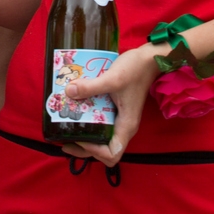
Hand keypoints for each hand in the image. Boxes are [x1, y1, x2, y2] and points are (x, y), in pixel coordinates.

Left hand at [62, 44, 162, 166]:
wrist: (148, 59)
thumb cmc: (135, 70)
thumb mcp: (112, 78)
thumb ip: (90, 87)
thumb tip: (68, 92)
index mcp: (126, 126)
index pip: (112, 154)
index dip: (94, 151)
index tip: (79, 138)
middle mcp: (124, 127)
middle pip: (105, 150)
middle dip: (85, 149)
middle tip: (65, 140)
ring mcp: (121, 120)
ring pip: (103, 138)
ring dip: (86, 137)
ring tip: (67, 129)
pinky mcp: (117, 111)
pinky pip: (103, 124)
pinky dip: (90, 124)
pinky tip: (77, 112)